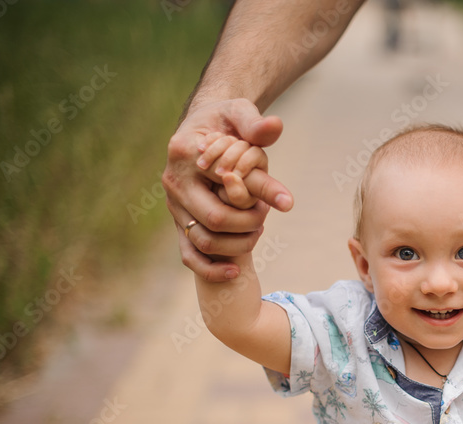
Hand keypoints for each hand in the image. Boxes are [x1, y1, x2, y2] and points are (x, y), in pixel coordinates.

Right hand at [164, 98, 292, 281]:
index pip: (226, 181)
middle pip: (214, 219)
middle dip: (249, 222)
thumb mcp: (239, 114)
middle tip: (268, 213)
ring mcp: (174, 206)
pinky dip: (210, 268)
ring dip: (237, 244)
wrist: (202, 130)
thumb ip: (255, 124)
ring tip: (260, 230)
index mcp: (185, 153)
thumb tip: (275, 127)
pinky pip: (189, 255)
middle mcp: (174, 182)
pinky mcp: (179, 223)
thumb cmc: (224, 122)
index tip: (288, 201)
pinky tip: (236, 271)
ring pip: (204, 241)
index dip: (259, 192)